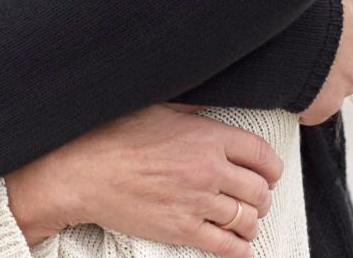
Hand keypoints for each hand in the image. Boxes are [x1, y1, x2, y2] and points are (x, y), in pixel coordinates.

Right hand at [5, 102, 280, 257]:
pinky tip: (237, 245)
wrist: (82, 171)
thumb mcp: (158, 108)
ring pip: (247, 219)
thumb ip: (192, 112)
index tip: (269, 174)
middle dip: (262, 196)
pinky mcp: (182, 230)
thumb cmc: (114, 134)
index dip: (271, 168)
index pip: (262, 155)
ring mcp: (197, 202)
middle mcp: (209, 170)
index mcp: (206, 136)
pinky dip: (240, 248)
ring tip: (243, 220)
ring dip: (251, 222)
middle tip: (253, 198)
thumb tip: (211, 110)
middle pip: (260, 191)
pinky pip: (227, 246)